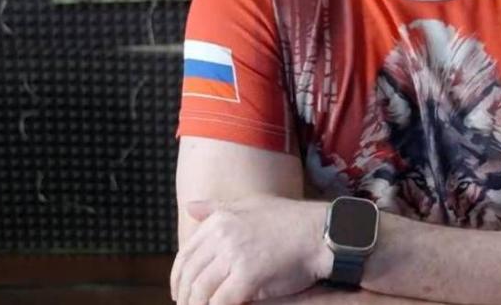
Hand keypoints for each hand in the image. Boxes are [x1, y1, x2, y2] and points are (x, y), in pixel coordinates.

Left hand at [170, 195, 330, 304]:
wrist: (321, 232)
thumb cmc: (291, 221)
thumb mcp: (251, 205)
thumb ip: (217, 208)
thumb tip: (189, 207)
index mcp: (219, 219)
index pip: (185, 255)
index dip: (179, 278)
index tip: (181, 293)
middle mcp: (222, 234)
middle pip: (189, 275)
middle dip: (185, 297)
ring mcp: (234, 254)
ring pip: (200, 291)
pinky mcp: (248, 275)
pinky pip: (220, 301)